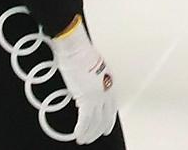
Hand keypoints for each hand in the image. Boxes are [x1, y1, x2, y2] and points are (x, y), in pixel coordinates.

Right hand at [49, 17, 117, 142]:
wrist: (75, 48)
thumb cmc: (80, 52)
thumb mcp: (92, 67)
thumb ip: (91, 80)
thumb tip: (84, 86)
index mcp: (109, 81)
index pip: (112, 106)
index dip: (109, 119)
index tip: (106, 126)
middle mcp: (107, 90)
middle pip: (106, 117)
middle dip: (100, 129)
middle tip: (95, 137)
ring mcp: (98, 96)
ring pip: (96, 122)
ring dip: (89, 133)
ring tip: (83, 139)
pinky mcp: (87, 99)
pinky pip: (85, 121)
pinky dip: (81, 130)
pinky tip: (78, 135)